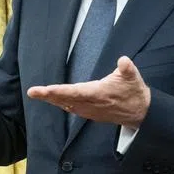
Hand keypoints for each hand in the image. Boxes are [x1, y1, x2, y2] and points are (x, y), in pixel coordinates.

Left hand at [27, 56, 150, 128]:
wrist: (141, 112)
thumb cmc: (134, 92)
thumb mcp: (134, 78)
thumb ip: (127, 69)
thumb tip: (124, 61)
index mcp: (98, 94)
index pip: (74, 92)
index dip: (58, 91)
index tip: (45, 90)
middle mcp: (91, 104)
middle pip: (65, 99)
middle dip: (48, 95)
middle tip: (32, 92)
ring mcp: (90, 110)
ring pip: (66, 105)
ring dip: (52, 99)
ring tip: (37, 94)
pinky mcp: (90, 113)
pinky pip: (71, 108)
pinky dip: (61, 103)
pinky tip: (52, 99)